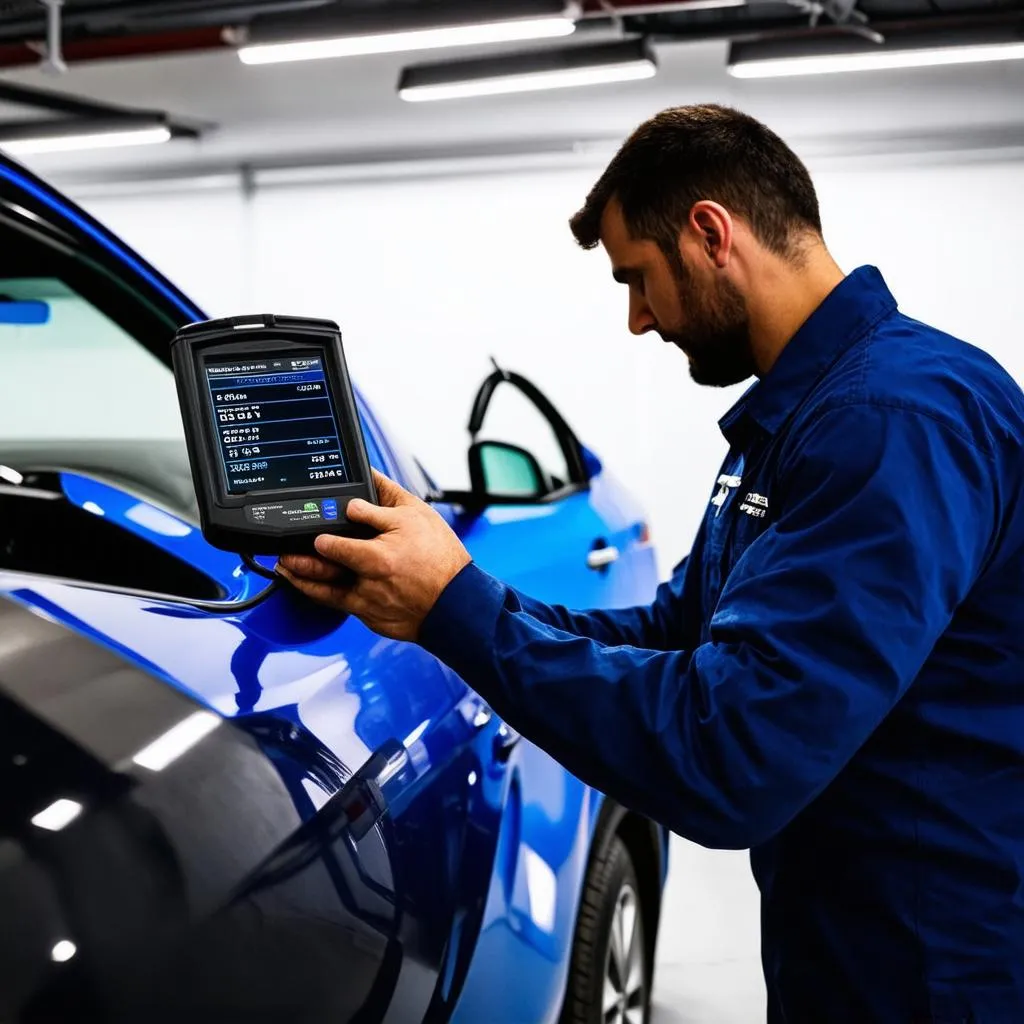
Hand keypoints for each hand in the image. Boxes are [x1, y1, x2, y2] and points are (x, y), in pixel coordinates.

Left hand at [276, 470, 470, 642]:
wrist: (459, 604)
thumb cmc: (443, 561)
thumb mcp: (416, 517)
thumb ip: (384, 499)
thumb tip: (365, 482)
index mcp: (374, 557)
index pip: (331, 546)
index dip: (318, 538)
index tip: (312, 534)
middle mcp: (366, 585)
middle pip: (320, 574)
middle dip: (297, 564)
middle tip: (283, 555)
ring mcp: (369, 606)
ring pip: (326, 596)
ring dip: (304, 583)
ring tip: (289, 573)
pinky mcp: (374, 620)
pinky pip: (346, 609)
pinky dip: (330, 599)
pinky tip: (323, 590)